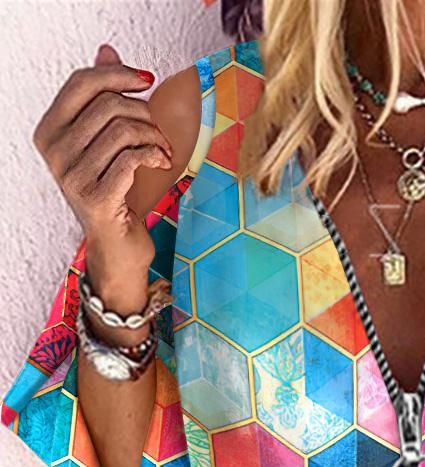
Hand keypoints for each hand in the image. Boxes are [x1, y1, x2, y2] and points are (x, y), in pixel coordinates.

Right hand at [32, 42, 172, 274]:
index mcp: (50, 131)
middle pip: (108, 104)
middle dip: (144, 113)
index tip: (148, 81)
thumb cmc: (115, 190)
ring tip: (163, 151)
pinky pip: (131, 157)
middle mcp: (54, 152)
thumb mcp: (107, 141)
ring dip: (153, 137)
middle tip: (159, 133)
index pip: (82, 82)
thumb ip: (103, 98)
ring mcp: (72, 177)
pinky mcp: (96, 198)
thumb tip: (107, 51)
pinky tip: (162, 162)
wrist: (118, 244)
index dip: (119, 74)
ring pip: (122, 129)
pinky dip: (154, 155)